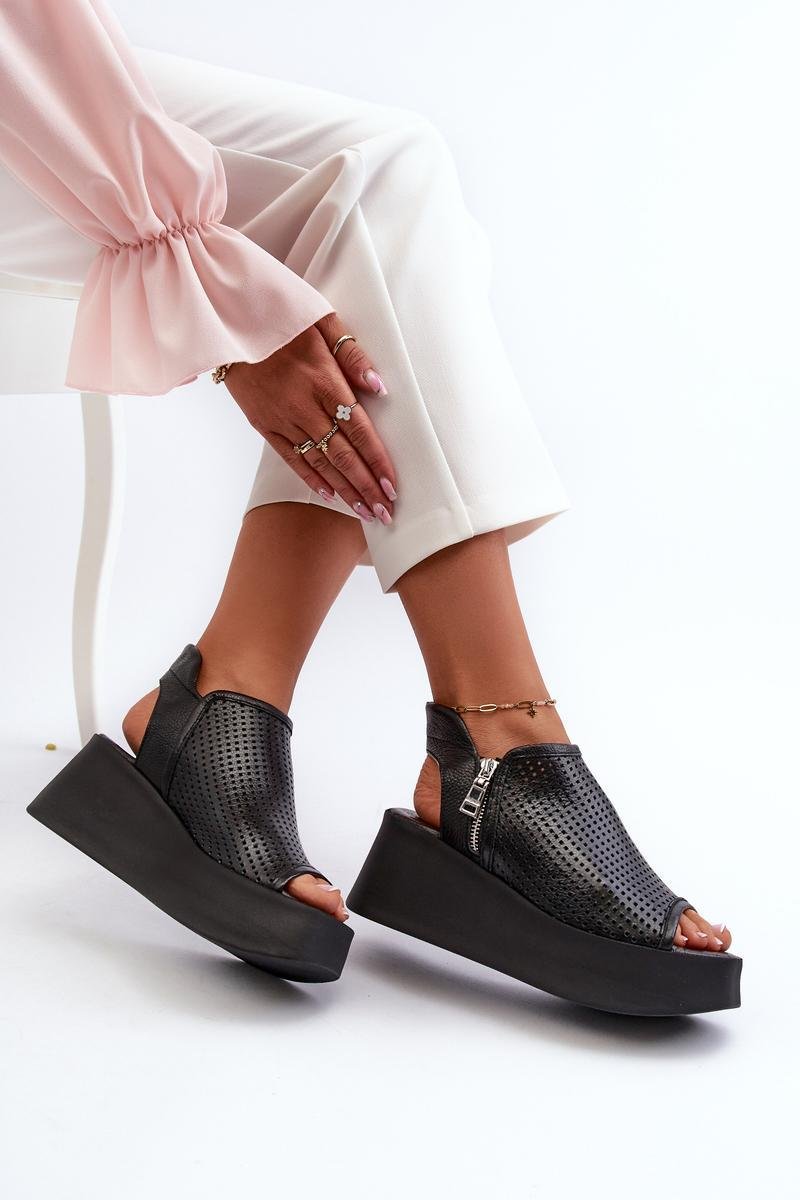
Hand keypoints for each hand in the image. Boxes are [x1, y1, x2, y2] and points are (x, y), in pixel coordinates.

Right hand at [223, 312, 395, 522]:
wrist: (224, 320)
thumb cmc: (280, 314)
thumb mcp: (321, 319)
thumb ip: (352, 353)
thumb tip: (379, 386)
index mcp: (323, 379)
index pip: (358, 428)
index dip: (377, 460)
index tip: (392, 486)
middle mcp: (303, 405)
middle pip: (342, 454)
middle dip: (366, 486)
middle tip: (386, 513)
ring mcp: (281, 418)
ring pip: (319, 462)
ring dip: (344, 490)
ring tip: (365, 512)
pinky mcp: (262, 424)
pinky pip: (291, 458)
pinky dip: (312, 478)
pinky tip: (330, 495)